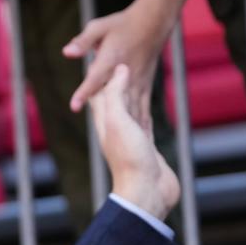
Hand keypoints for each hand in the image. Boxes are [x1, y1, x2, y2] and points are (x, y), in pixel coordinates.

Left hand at [62, 0, 196, 126]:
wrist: (155, 21)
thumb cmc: (123, 23)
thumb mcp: (99, 27)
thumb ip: (84, 42)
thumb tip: (67, 52)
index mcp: (111, 59)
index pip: (96, 78)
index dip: (85, 92)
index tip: (75, 106)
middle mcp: (126, 73)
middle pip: (115, 97)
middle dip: (107, 117)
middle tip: (104, 135)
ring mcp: (139, 81)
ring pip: (132, 105)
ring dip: (128, 124)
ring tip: (123, 144)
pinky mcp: (146, 85)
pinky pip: (143, 106)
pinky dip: (141, 120)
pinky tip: (141, 137)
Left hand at [90, 65, 178, 219]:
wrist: (146, 191)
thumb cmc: (129, 157)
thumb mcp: (118, 120)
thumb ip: (115, 94)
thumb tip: (117, 69)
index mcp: (105, 120)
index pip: (99, 91)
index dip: (100, 73)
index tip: (102, 52)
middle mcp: (115, 127)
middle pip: (114, 99)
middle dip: (115, 82)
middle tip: (121, 61)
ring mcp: (131, 138)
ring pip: (130, 111)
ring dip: (131, 96)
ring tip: (134, 83)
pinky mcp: (147, 147)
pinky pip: (144, 125)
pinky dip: (144, 115)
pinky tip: (146, 114)